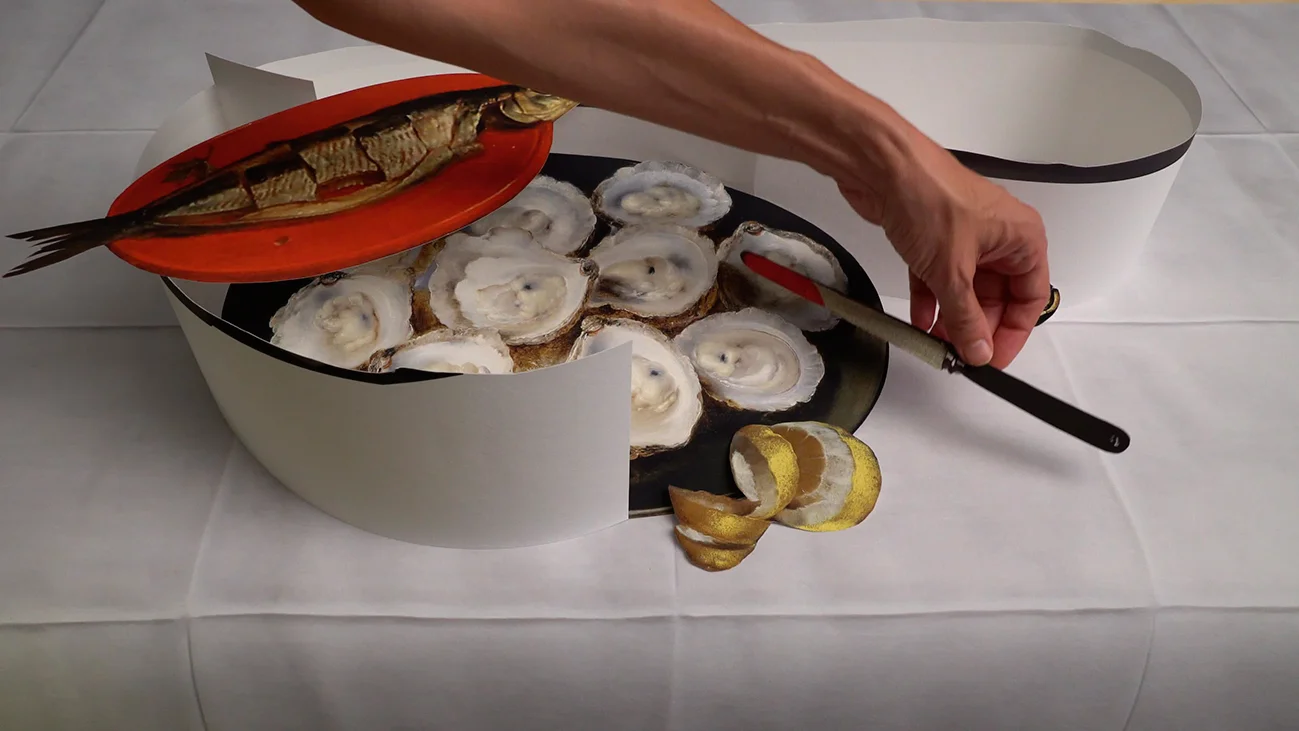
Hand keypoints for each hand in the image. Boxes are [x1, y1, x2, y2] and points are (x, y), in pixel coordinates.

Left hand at [838, 131, 1050, 368]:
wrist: (882, 166)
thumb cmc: (930, 198)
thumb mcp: (953, 271)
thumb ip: (966, 317)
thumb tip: (980, 350)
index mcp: (1022, 238)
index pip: (1030, 297)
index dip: (1013, 332)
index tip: (993, 359)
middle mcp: (998, 237)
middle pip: (996, 297)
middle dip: (977, 327)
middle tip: (959, 356)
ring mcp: (964, 237)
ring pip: (965, 289)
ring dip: (952, 318)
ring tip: (936, 346)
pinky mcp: (934, 237)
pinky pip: (938, 278)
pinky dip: (930, 300)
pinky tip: (919, 323)